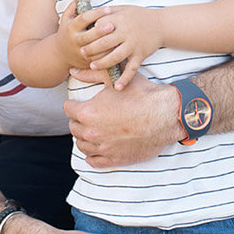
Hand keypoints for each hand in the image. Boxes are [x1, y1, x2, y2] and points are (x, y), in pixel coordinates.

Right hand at [56, 0, 113, 68]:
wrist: (60, 54)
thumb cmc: (67, 31)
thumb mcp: (67, 17)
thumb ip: (75, 5)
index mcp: (71, 28)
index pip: (84, 19)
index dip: (96, 13)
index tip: (108, 9)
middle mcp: (75, 40)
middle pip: (88, 36)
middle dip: (100, 31)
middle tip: (112, 25)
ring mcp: (81, 52)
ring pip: (95, 50)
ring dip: (107, 45)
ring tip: (118, 38)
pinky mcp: (87, 62)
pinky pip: (99, 59)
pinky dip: (108, 55)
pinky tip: (118, 48)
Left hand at [64, 71, 182, 167]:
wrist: (165, 115)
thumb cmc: (142, 96)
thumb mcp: (117, 80)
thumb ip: (93, 75)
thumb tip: (74, 71)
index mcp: (88, 112)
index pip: (68, 109)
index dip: (75, 104)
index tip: (80, 103)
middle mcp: (92, 132)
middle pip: (74, 127)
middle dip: (79, 120)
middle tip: (88, 115)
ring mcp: (102, 148)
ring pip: (82, 145)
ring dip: (84, 137)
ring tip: (93, 130)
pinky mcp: (114, 159)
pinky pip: (93, 161)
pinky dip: (92, 154)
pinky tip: (96, 148)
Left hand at [79, 5, 161, 88]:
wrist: (162, 24)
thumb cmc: (140, 15)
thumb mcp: (124, 8)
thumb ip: (108, 11)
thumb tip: (91, 12)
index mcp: (120, 19)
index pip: (100, 27)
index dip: (90, 32)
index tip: (83, 36)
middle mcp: (126, 32)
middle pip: (104, 43)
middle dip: (91, 49)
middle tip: (82, 53)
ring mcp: (133, 45)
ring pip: (115, 57)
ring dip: (102, 63)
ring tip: (92, 66)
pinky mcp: (140, 55)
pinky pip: (132, 68)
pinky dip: (125, 78)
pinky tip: (117, 87)